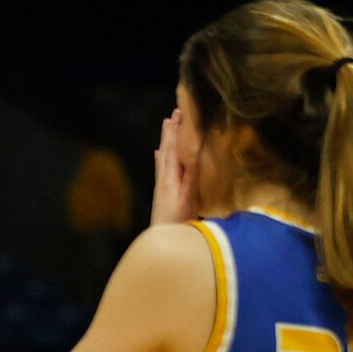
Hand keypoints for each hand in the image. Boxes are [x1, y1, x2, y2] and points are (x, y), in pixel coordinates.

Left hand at [152, 108, 195, 226]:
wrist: (162, 239)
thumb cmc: (178, 220)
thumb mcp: (188, 196)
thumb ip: (190, 175)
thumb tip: (192, 152)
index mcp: (170, 176)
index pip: (173, 148)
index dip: (176, 131)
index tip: (179, 112)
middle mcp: (164, 177)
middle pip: (167, 149)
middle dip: (171, 131)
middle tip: (173, 113)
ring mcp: (162, 184)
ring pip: (164, 156)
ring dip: (167, 141)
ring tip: (167, 126)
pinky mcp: (163, 192)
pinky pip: (162, 168)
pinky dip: (163, 157)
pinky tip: (160, 154)